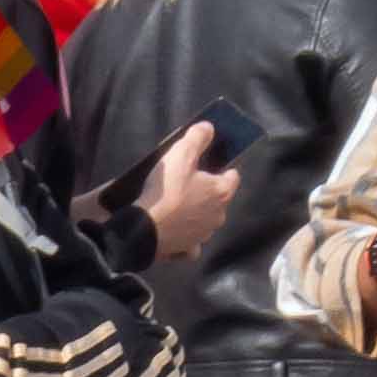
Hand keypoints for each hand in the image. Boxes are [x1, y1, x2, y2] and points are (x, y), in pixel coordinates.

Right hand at [134, 118, 239, 262]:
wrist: (143, 229)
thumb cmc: (165, 190)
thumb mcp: (180, 154)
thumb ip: (197, 137)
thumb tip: (209, 127)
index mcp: (222, 191)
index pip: (233, 176)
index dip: (222, 170)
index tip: (208, 167)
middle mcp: (219, 215)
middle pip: (219, 200)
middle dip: (207, 194)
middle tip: (187, 186)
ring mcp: (204, 235)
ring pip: (205, 222)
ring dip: (196, 215)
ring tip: (177, 209)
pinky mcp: (187, 249)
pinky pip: (191, 244)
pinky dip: (186, 238)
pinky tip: (175, 232)